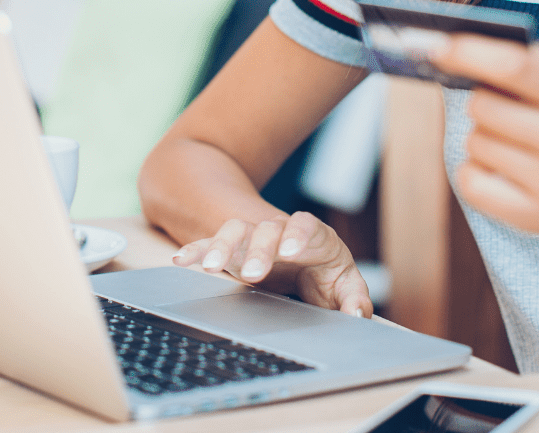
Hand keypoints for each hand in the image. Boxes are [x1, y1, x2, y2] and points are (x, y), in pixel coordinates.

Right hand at [171, 211, 373, 317]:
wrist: (304, 259)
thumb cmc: (326, 272)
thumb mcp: (345, 285)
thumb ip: (354, 299)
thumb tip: (357, 313)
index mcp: (314, 236)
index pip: (306, 225)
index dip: (298, 234)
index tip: (291, 251)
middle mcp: (281, 231)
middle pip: (267, 229)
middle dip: (259, 249)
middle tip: (253, 274)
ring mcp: (254, 238)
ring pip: (236, 231)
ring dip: (222, 246)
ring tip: (210, 267)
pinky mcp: (233, 250)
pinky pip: (211, 244)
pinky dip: (197, 250)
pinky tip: (181, 260)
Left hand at [430, 34, 538, 246]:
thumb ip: (525, 63)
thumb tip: (455, 49)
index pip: (515, 68)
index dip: (469, 54)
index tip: (436, 48)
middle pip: (483, 107)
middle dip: (481, 101)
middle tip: (501, 109)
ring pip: (475, 143)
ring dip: (482, 137)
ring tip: (513, 143)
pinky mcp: (535, 218)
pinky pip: (470, 182)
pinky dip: (473, 171)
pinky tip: (498, 168)